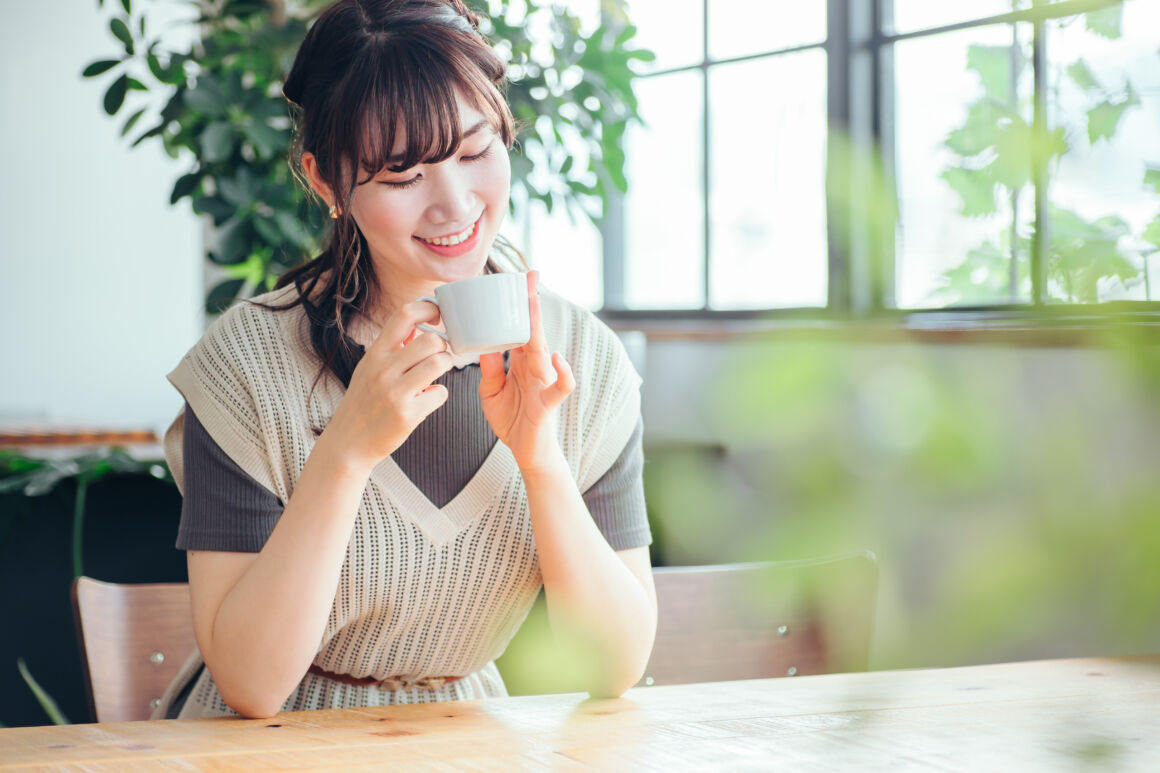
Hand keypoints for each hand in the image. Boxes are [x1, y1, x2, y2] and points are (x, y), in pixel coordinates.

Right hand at [321, 300, 452, 471]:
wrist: (348, 443)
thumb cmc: (362, 403)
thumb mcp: (369, 368)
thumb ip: (392, 347)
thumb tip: (416, 324)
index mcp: (375, 354)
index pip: (404, 315)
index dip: (428, 309)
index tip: (437, 316)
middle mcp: (384, 370)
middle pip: (430, 340)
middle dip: (443, 345)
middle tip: (439, 354)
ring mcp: (395, 393)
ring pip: (439, 363)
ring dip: (446, 366)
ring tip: (438, 373)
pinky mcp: (407, 415)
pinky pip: (440, 394)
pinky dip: (440, 395)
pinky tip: (428, 398)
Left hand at [479, 271, 575, 472]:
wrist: (527, 453)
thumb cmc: (512, 421)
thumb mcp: (491, 393)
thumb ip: (490, 369)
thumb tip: (483, 345)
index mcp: (521, 363)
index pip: (520, 328)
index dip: (519, 306)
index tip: (517, 280)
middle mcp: (535, 368)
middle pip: (534, 331)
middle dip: (532, 305)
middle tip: (530, 278)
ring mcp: (544, 384)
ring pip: (544, 351)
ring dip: (539, 328)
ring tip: (533, 305)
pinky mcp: (548, 404)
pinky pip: (562, 386)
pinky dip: (563, 372)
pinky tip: (556, 358)